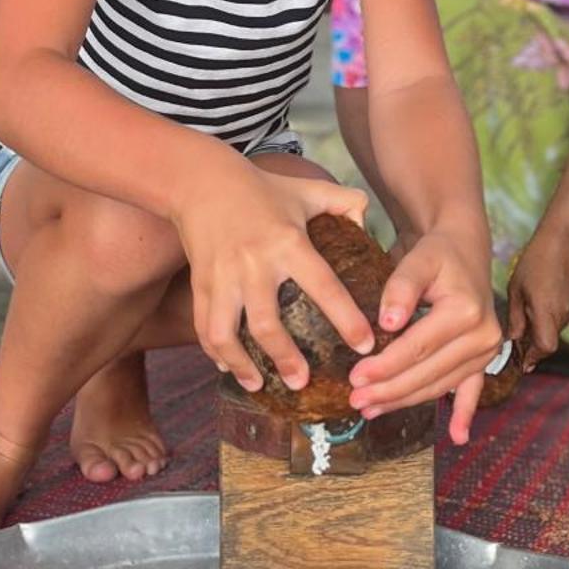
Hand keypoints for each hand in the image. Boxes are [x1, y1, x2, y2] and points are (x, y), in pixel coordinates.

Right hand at [178, 170, 374, 392]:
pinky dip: (216, 353)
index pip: (323, 286)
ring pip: (227, 333)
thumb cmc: (262, 188)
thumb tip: (367, 223)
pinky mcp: (200, 285)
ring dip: (243, 365)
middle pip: (268, 324)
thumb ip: (345, 202)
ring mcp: (222, 278)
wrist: (200, 182)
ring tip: (260, 386)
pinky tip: (230, 368)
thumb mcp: (307, 189)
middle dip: (286, 359)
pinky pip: (204, 328)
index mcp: (287, 242)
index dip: (346, 319)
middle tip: (303, 384)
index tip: (365, 345)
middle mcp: (253, 264)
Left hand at [346, 228, 501, 445]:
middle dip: (389, 390)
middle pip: (427, 373)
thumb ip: (401, 287)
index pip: (417, 348)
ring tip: (371, 410)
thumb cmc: (438, 254)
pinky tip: (458, 437)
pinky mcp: (484, 358)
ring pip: (439, 385)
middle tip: (355, 401)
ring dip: (405, 401)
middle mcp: (482, 336)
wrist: (465, 249)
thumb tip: (385, 322)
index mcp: (466, 312)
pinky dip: (464, 413)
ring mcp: (486, 351)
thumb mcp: (418, 258)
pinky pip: (472, 390)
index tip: (355, 378)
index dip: (385, 366)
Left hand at [506, 224, 568, 370]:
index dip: (533, 358)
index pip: (545, 348)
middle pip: (549, 342)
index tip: (522, 363)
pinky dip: (547, 320)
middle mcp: (563, 314)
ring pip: (554, 331)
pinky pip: (560, 319)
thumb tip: (513, 339)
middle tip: (516, 344)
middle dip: (533, 346)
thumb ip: (515, 317)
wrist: (564, 239)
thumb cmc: (535, 261)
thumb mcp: (517, 289)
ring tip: (523, 318)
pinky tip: (536, 305)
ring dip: (540, 331)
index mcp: (547, 312)